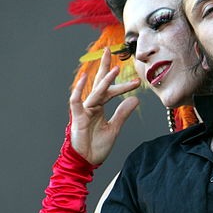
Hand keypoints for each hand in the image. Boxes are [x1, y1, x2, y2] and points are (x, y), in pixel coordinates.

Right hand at [69, 48, 140, 163]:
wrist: (86, 162)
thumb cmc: (96, 146)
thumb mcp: (114, 128)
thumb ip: (123, 113)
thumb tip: (135, 99)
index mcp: (99, 107)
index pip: (110, 90)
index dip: (122, 85)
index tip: (137, 82)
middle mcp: (91, 105)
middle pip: (98, 82)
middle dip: (104, 66)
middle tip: (111, 50)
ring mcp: (83, 110)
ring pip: (94, 91)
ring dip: (104, 79)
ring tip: (115, 68)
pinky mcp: (77, 117)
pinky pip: (75, 101)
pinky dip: (78, 90)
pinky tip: (83, 78)